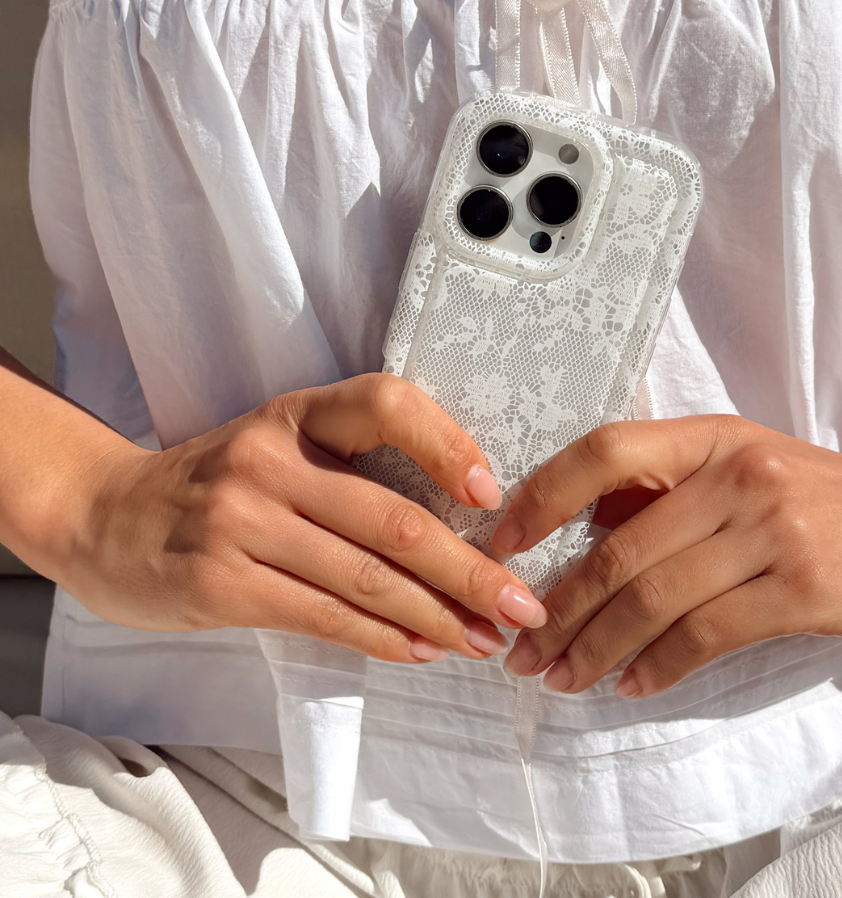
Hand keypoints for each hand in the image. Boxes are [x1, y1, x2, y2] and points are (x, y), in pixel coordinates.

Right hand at [55, 374, 545, 663]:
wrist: (105, 517)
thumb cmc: (217, 482)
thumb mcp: (278, 446)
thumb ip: (352, 469)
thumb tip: (460, 526)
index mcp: (296, 413)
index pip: (386, 404)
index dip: (448, 444)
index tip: (491, 496)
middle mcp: (270, 460)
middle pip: (394, 519)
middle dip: (471, 571)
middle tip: (522, 606)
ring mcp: (241, 522)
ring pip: (366, 577)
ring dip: (438, 618)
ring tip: (483, 641)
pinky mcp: (221, 585)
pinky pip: (323, 616)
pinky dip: (383, 638)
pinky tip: (423, 652)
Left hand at [497, 415, 841, 696]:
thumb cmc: (822, 496)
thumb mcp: (743, 464)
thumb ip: (669, 487)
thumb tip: (582, 526)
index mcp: (712, 438)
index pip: (606, 451)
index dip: (544, 496)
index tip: (501, 545)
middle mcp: (735, 476)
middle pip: (619, 548)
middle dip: (560, 608)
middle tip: (523, 650)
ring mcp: (771, 530)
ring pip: (653, 598)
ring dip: (596, 647)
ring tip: (561, 678)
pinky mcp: (801, 588)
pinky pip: (706, 635)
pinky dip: (658, 666)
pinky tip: (631, 686)